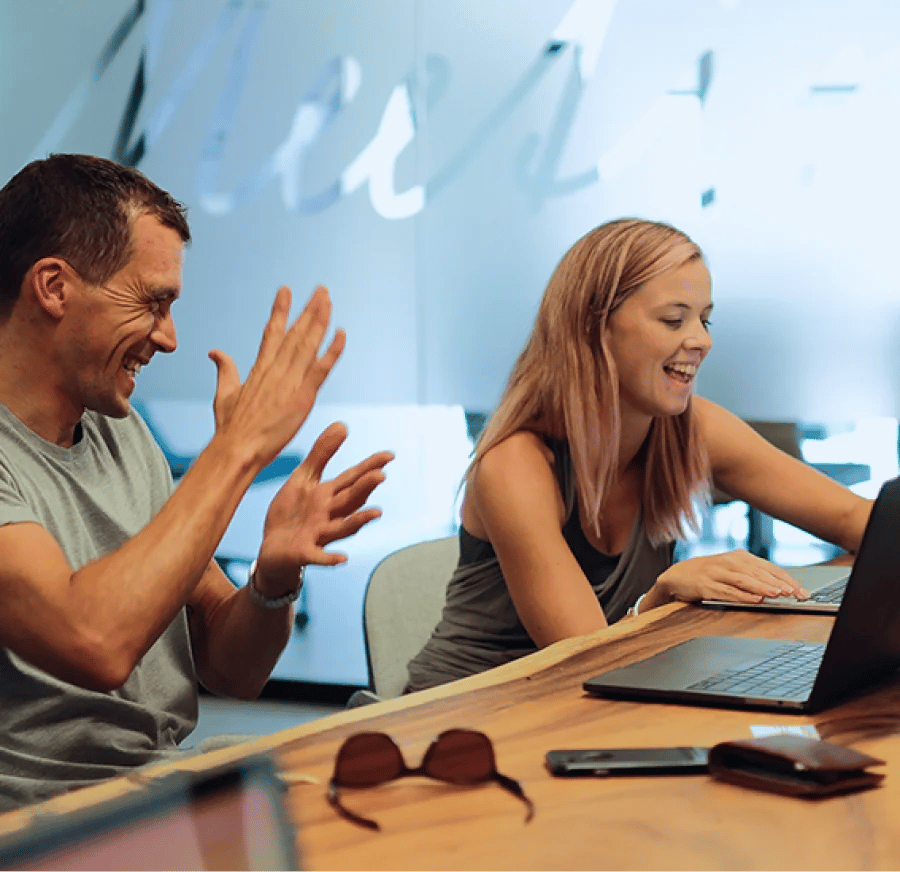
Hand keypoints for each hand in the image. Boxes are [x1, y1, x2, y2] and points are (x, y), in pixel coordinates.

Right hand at [207, 285, 344, 468]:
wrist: (237, 448)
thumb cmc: (230, 427)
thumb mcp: (224, 394)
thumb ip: (225, 370)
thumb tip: (215, 352)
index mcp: (259, 368)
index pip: (272, 332)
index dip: (280, 310)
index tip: (286, 290)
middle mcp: (275, 369)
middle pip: (295, 332)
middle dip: (309, 309)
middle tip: (321, 290)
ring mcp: (289, 381)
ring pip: (308, 343)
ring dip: (320, 320)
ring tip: (328, 299)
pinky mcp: (302, 396)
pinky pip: (321, 368)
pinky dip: (332, 351)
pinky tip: (341, 334)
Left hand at [253, 423, 392, 593]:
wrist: (272, 550)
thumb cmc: (291, 513)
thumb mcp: (304, 479)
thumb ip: (322, 454)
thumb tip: (343, 424)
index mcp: (329, 495)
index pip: (353, 478)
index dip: (370, 466)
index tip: (389, 455)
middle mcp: (329, 514)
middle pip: (350, 499)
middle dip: (365, 488)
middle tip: (380, 475)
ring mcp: (319, 534)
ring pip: (342, 527)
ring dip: (358, 521)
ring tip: (376, 513)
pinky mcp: (304, 553)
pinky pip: (319, 556)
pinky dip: (330, 558)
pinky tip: (342, 558)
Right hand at [647, 550, 809, 608]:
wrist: (677, 576)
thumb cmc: (709, 574)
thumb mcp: (732, 571)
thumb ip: (753, 577)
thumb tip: (779, 588)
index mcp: (739, 557)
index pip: (769, 568)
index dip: (787, 580)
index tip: (802, 592)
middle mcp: (729, 562)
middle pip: (759, 573)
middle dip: (779, 584)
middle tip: (795, 594)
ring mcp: (716, 573)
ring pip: (744, 580)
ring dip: (763, 587)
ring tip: (778, 594)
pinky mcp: (705, 585)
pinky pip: (727, 590)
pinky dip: (742, 595)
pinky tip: (754, 599)